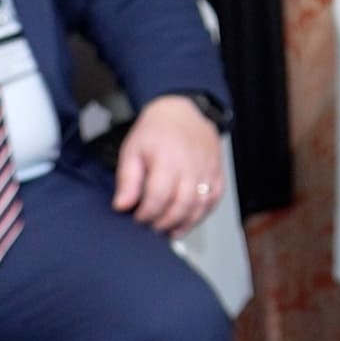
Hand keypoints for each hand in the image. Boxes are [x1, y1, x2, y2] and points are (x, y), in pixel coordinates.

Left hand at [111, 93, 224, 235]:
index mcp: (167, 159)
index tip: (137, 216)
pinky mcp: (217, 174)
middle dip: (164, 221)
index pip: (158, 197)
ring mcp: (207, 170)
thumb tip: (122, 205)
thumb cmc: (156, 131)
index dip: (146, 213)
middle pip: (181, 205)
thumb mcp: (132, 151)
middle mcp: (191, 166)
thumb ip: (127, 180)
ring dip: (183, 222)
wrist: (182, 112)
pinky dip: (202, 214)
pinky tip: (188, 219)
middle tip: (151, 225)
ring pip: (200, 206)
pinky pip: (214, 200)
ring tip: (168, 228)